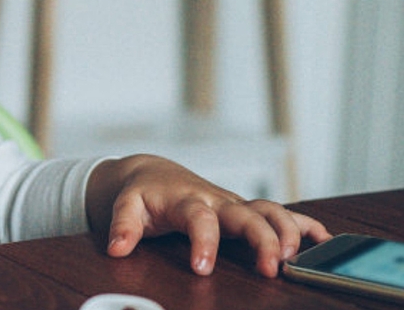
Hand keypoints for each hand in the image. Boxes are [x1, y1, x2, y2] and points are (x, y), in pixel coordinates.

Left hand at [85, 154, 331, 277]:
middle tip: (270, 268)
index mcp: (186, 200)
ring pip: (270, 210)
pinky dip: (304, 225)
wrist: (152, 174)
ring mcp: (234, 205)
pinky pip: (281, 213)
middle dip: (262, 239)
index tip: (202, 268)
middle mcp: (216, 200)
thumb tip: (116, 248)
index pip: (198, 218)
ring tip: (295, 258)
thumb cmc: (144, 194)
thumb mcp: (126, 205)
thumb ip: (122, 225)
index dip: (203, 242)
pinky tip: (324, 241)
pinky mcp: (246, 211)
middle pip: (247, 214)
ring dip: (288, 231)